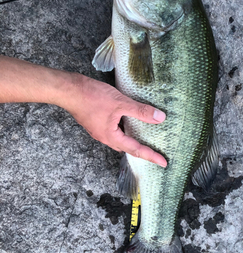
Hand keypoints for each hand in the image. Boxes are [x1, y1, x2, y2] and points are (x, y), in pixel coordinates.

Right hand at [0, 56, 167, 166]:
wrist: (68, 89)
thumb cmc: (92, 97)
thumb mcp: (121, 103)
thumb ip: (140, 111)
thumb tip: (160, 118)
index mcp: (111, 137)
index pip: (136, 150)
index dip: (151, 156)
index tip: (164, 163)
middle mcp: (105, 137)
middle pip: (127, 148)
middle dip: (142, 151)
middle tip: (157, 152)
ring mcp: (99, 130)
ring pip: (120, 139)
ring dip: (133, 140)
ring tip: (146, 138)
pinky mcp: (96, 121)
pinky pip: (114, 130)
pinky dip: (125, 129)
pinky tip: (129, 122)